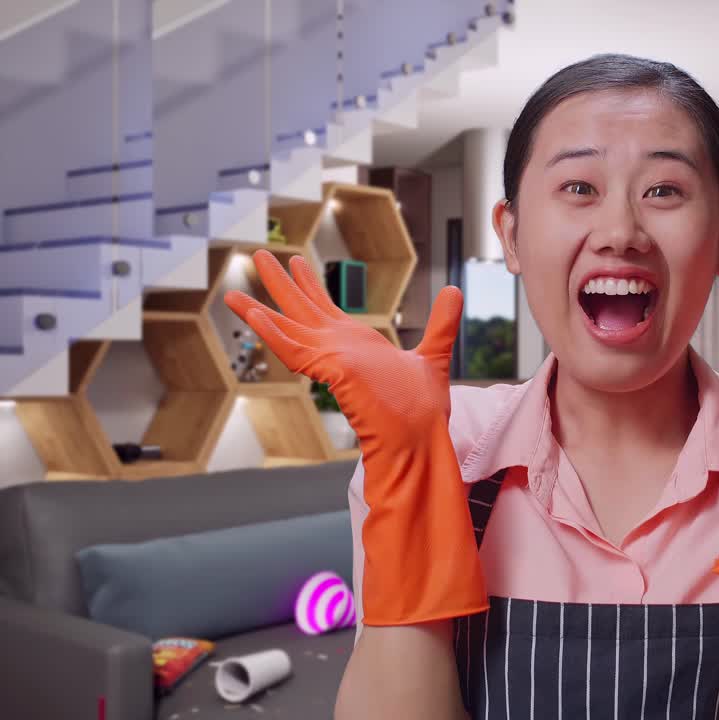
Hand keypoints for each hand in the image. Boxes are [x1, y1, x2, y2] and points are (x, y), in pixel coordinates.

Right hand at [223, 250, 456, 453]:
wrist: (420, 438)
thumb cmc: (423, 408)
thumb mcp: (435, 353)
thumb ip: (442, 321)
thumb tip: (455, 290)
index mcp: (356, 345)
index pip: (326, 309)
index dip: (311, 284)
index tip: (296, 262)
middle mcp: (339, 349)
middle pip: (302, 310)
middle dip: (280, 283)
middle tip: (258, 255)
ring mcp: (332, 360)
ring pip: (288, 328)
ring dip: (260, 307)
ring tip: (232, 290)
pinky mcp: (332, 372)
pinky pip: (295, 350)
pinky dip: (274, 334)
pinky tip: (255, 315)